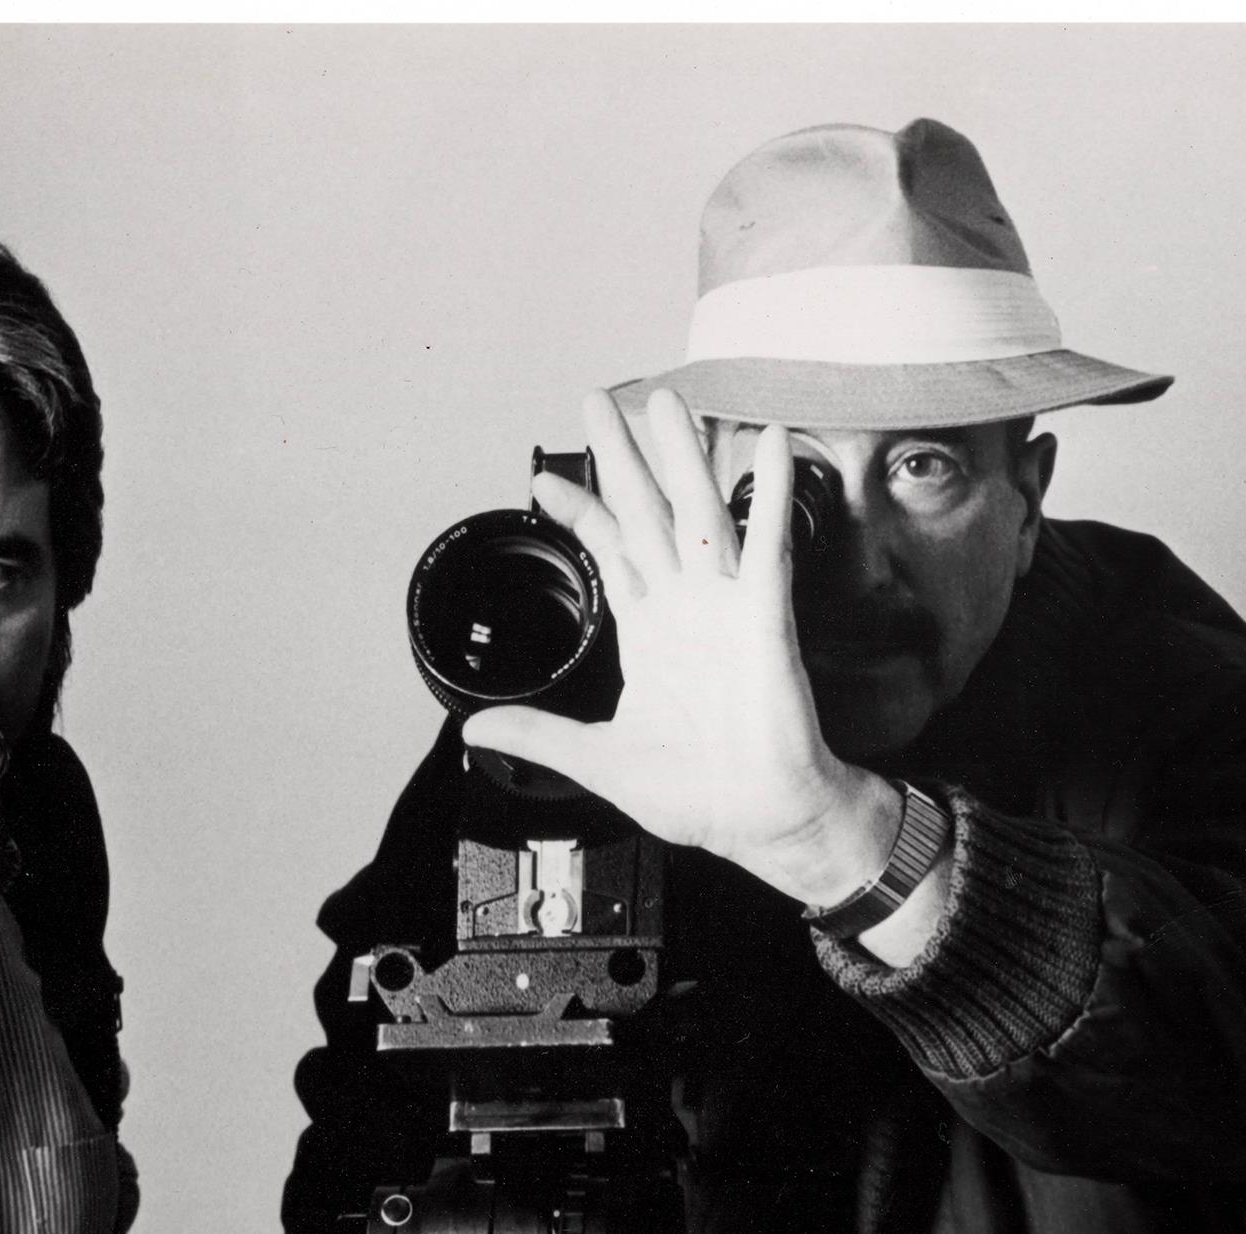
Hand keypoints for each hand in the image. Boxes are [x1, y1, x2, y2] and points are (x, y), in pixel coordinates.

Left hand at [462, 388, 897, 908]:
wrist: (760, 819)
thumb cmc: (700, 792)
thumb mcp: (598, 760)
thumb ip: (539, 736)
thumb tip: (474, 730)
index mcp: (650, 635)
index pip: (610, 552)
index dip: (581, 511)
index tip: (544, 480)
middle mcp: (686, 607)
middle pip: (648, 512)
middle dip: (623, 457)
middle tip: (598, 402)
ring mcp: (726, 605)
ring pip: (698, 511)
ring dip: (683, 455)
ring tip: (667, 402)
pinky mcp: (764, 615)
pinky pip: (766, 542)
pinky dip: (767, 490)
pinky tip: (770, 441)